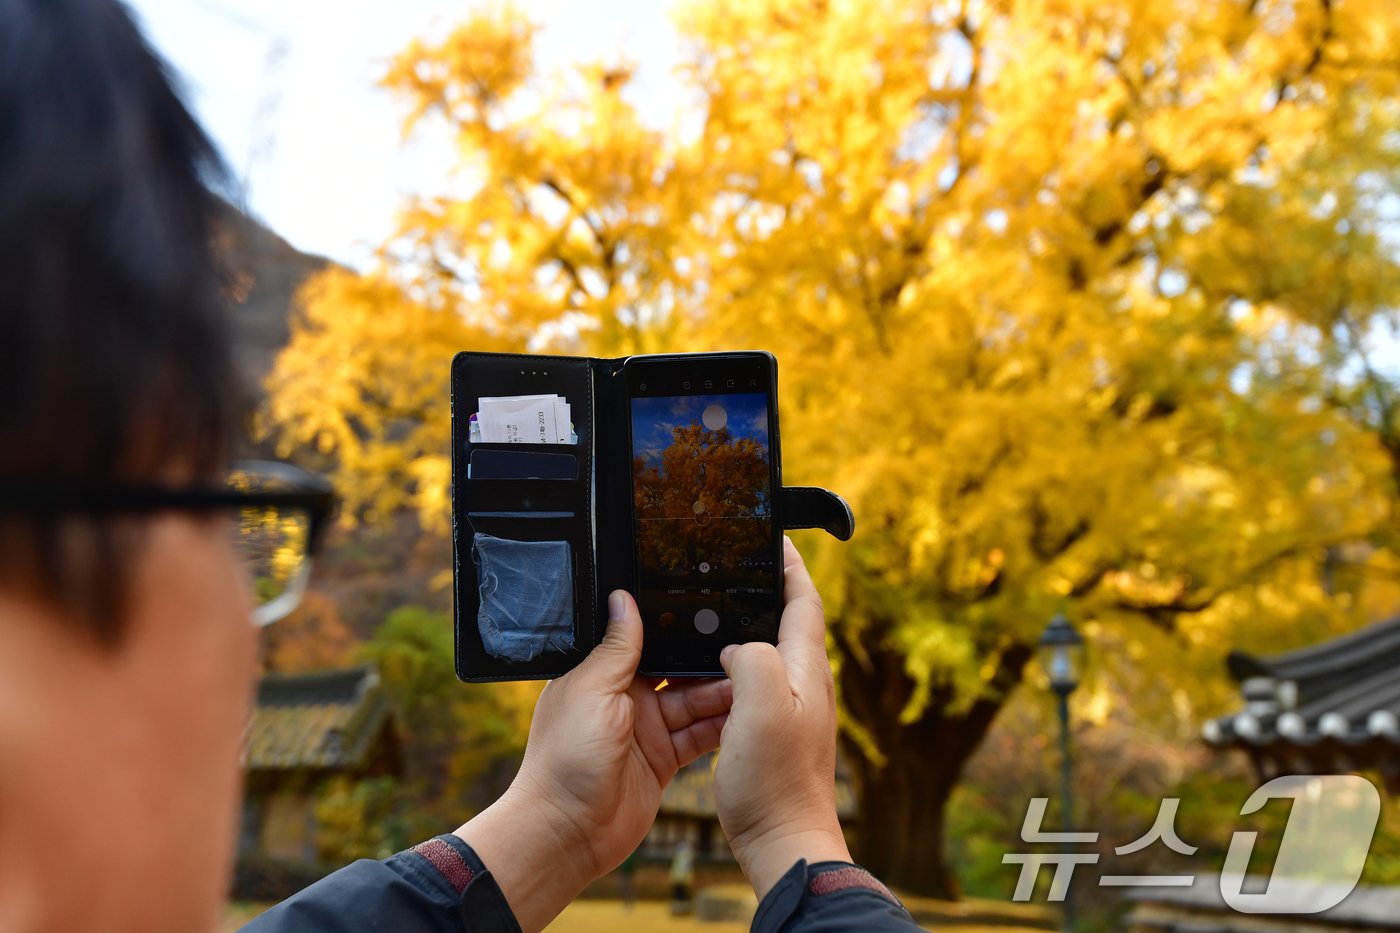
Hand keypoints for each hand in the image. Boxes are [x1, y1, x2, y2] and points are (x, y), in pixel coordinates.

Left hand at [457, 590, 731, 931]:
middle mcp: (627, 698)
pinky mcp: (663, 760)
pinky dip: (721, 728)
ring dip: (722, 695)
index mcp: (603, 674)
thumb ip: (616, 648)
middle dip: (709, 662)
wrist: (566, 832)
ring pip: (694, 703)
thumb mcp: (592, 690)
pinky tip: (747, 715)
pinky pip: (698, 737)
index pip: (648, 641)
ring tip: (757, 680)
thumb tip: (622, 598)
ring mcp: (647, 730)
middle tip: (747, 648)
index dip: (677, 630)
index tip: (712, 613)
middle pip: (678, 671)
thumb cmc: (565, 758)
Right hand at [715, 537, 851, 898]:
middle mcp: (805, 684)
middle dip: (765, 589)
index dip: (789, 565)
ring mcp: (792, 710)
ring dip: (745, 627)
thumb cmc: (776, 781)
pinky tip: (708, 672)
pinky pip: (752, 683)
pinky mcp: (773, 732)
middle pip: (787, 621)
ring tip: (713, 610)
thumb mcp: (762, 705)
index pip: (804, 600)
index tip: (772, 537)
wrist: (784, 841)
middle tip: (734, 566)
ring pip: (767, 651)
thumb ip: (752, 659)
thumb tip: (736, 647)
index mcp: (807, 669)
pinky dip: (731, 665)